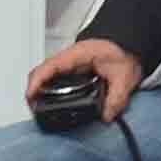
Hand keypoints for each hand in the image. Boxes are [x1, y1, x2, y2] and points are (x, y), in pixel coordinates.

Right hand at [26, 38, 143, 123]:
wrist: (130, 44)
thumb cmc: (125, 53)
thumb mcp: (125, 77)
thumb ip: (116, 97)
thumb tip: (106, 115)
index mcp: (79, 55)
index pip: (51, 66)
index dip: (37, 80)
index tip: (31, 94)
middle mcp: (71, 58)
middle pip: (43, 71)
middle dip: (33, 88)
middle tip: (32, 106)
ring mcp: (71, 63)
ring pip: (47, 74)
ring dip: (39, 88)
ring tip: (37, 105)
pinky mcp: (74, 70)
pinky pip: (55, 77)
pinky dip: (48, 87)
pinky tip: (50, 99)